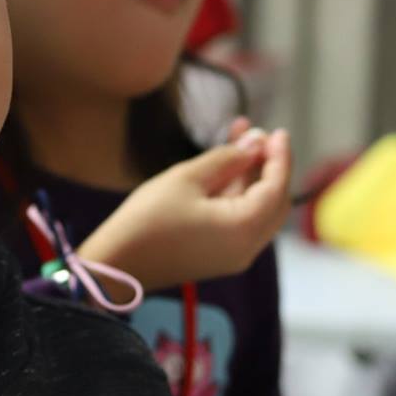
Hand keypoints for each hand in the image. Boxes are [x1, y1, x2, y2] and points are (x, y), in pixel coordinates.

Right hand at [80, 123, 292, 287]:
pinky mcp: (219, 256)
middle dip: (267, 166)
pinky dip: (238, 195)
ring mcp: (234, 256)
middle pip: (273, 202)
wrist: (115, 264)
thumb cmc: (147, 219)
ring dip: (251, 178)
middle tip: (255, 135)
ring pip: (257, 211)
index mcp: (244, 229)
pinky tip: (225, 170)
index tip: (277, 131)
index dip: (279, 157)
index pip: (276, 188)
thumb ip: (227, 158)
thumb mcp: (187, 178)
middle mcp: (247, 248)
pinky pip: (240, 222)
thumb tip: (256, 143)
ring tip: (237, 141)